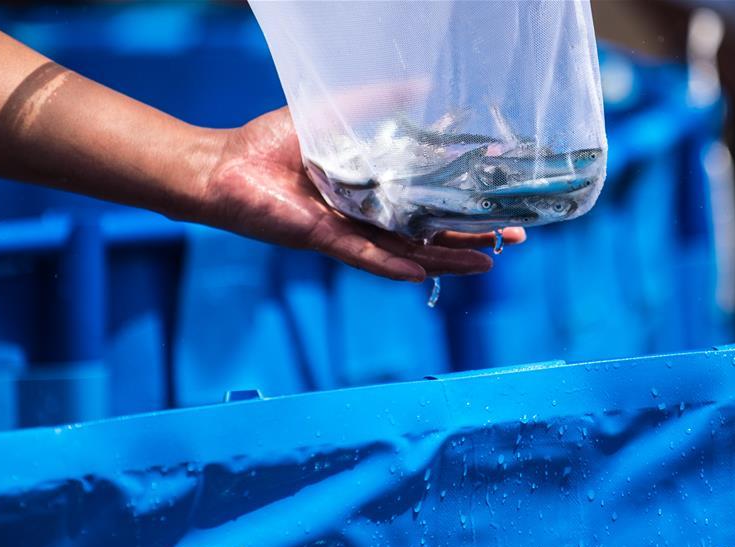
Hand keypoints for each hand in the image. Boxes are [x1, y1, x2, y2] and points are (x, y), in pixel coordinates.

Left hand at [198, 108, 524, 281]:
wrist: (222, 167)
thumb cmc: (271, 142)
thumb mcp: (332, 115)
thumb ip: (376, 102)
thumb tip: (423, 84)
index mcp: (373, 192)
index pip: (429, 204)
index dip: (465, 207)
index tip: (501, 204)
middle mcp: (367, 218)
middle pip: (428, 235)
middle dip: (470, 239)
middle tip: (511, 239)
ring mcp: (348, 233)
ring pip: (406, 252)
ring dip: (446, 259)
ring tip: (486, 263)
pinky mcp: (323, 240)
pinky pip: (366, 257)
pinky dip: (394, 267)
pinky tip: (425, 274)